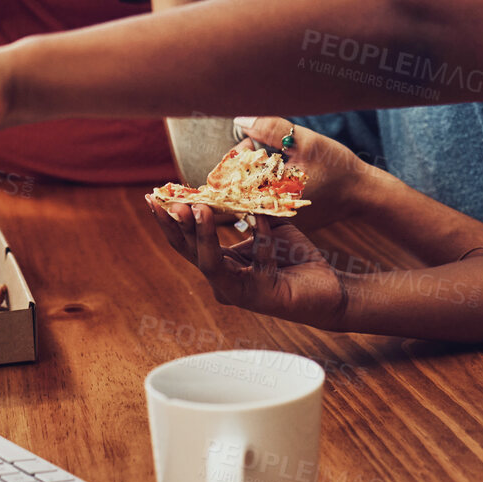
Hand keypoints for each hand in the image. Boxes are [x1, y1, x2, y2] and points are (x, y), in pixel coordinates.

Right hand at [145, 201, 347, 329]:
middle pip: (190, 253)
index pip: (186, 241)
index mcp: (221, 263)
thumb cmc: (295, 258)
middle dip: (177, 225)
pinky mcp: (262, 296)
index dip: (168, 220)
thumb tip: (231, 184)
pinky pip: (257, 262)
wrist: (329, 289)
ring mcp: (240, 292)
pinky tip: (258, 217)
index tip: (153, 196)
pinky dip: (258, 237)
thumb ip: (247, 210)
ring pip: (211, 263)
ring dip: (204, 234)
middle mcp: (223, 281)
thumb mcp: (267, 226)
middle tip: (169, 200)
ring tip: (200, 208)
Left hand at [233, 116, 375, 231]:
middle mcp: (268, 214)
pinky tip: (281, 174)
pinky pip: (263, 202)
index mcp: (269, 195)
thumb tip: (241, 119)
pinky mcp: (283, 221)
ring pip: (249, 195)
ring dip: (253, 176)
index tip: (252, 141)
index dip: (238, 154)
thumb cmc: (337, 166)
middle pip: (237, 187)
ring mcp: (275, 221)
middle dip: (243, 165)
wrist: (362, 194)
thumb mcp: (306, 141)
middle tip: (259, 149)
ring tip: (273, 162)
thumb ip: (271, 129)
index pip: (233, 175)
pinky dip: (265, 187)